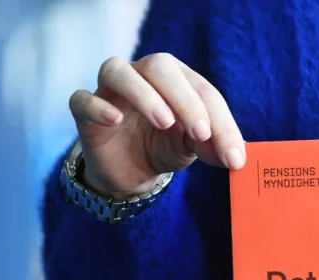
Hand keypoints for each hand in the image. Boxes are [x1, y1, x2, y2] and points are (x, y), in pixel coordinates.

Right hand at [69, 52, 245, 198]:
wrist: (131, 172)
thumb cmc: (165, 148)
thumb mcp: (193, 148)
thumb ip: (212, 146)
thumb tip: (236, 158)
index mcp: (177, 79)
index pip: (202, 90)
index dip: (220, 122)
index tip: (232, 155)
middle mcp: (143, 75)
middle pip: (160, 67)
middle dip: (185, 99)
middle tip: (201, 132)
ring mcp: (110, 90)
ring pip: (118, 71)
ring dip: (144, 94)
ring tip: (164, 123)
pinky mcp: (85, 111)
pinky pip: (82, 99)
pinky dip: (97, 106)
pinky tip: (115, 120)